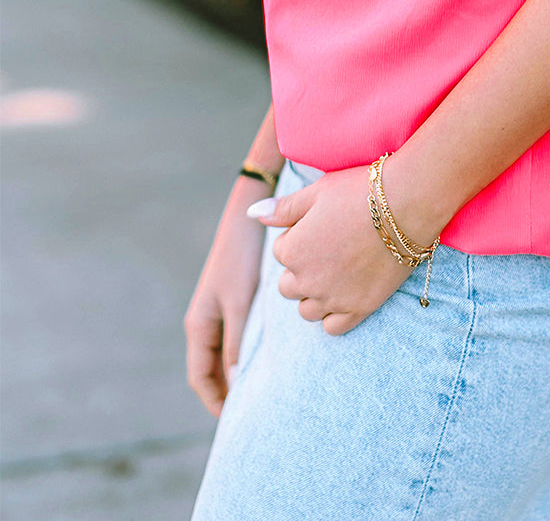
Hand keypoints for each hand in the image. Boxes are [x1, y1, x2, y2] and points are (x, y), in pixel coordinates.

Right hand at [184, 177, 267, 417]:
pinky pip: (234, 337)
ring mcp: (217, 310)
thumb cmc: (243, 258)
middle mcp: (204, 320)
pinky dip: (243, 353)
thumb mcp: (240, 303)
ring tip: (257, 393)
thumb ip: (237, 341)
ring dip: (234, 374)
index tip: (235, 420)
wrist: (249, 216)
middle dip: (224, 392)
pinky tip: (264, 358)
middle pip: (209, 369)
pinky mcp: (233, 299)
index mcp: (198, 325)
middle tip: (249, 414)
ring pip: (222, 354)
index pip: (199, 377)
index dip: (214, 401)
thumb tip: (235, 380)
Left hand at [256, 165, 415, 334]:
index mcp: (292, 251)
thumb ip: (282, 209)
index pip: (281, 250)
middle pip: (288, 286)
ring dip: (314, 294)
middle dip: (301, 269)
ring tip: (336, 271)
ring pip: (307, 310)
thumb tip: (252, 215)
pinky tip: (345, 294)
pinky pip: (332, 327)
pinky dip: (333, 315)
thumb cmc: (359, 191)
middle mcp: (307, 280)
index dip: (299, 235)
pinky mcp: (360, 309)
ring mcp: (334, 298)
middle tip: (328, 247)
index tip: (322, 223)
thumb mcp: (316, 192)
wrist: (406, 203)